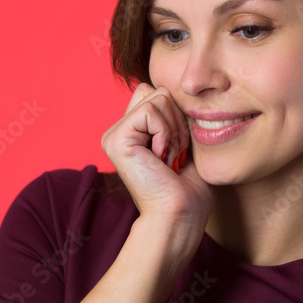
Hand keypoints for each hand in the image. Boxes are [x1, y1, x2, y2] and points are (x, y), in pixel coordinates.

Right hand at [100, 82, 215, 232]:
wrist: (179, 215)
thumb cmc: (187, 188)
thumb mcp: (182, 141)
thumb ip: (173, 114)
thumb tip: (176, 86)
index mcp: (133, 131)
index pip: (157, 92)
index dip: (177, 115)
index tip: (179, 148)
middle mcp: (119, 131)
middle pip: (158, 91)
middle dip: (177, 121)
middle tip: (174, 155)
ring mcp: (114, 134)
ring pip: (157, 97)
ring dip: (174, 130)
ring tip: (168, 158)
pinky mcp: (115, 139)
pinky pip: (150, 111)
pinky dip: (165, 133)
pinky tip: (160, 158)